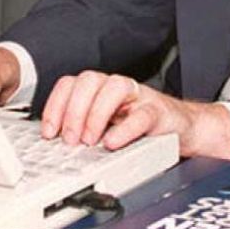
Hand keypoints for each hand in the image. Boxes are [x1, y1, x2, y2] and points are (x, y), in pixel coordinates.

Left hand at [40, 71, 229, 158]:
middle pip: (87, 81)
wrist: (181, 129)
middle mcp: (115, 88)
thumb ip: (82, 131)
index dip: (55, 106)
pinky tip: (113, 143)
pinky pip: (141, 114)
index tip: (49, 132)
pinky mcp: (158, 111)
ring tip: (90, 140)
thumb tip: (53, 147)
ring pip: (113, 87)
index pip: (69, 84)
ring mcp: (138, 96)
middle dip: (73, 111)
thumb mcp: (105, 130)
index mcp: (98, 90)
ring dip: (95, 114)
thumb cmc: (139, 129)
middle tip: (70, 140)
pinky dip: (124, 129)